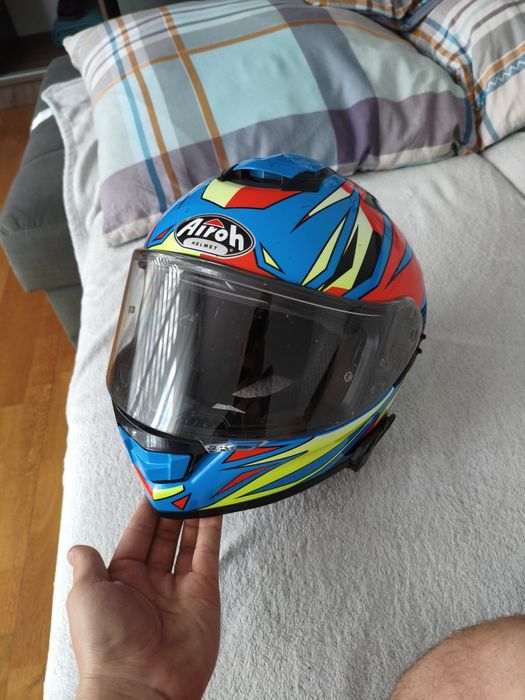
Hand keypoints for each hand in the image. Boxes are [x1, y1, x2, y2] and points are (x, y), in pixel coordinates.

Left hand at [66, 498, 221, 699]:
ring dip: (194, 514)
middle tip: (183, 483)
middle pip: (165, 535)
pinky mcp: (204, 594)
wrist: (140, 685)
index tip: (157, 487)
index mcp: (122, 579)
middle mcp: (151, 582)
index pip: (138, 535)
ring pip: (189, 541)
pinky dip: (212, 530)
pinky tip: (213, 508)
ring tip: (200, 489)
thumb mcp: (85, 595)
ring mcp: (179, 588)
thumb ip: (87, 565)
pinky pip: (208, 554)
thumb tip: (78, 548)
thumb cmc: (106, 645)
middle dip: (173, 508)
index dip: (147, 510)